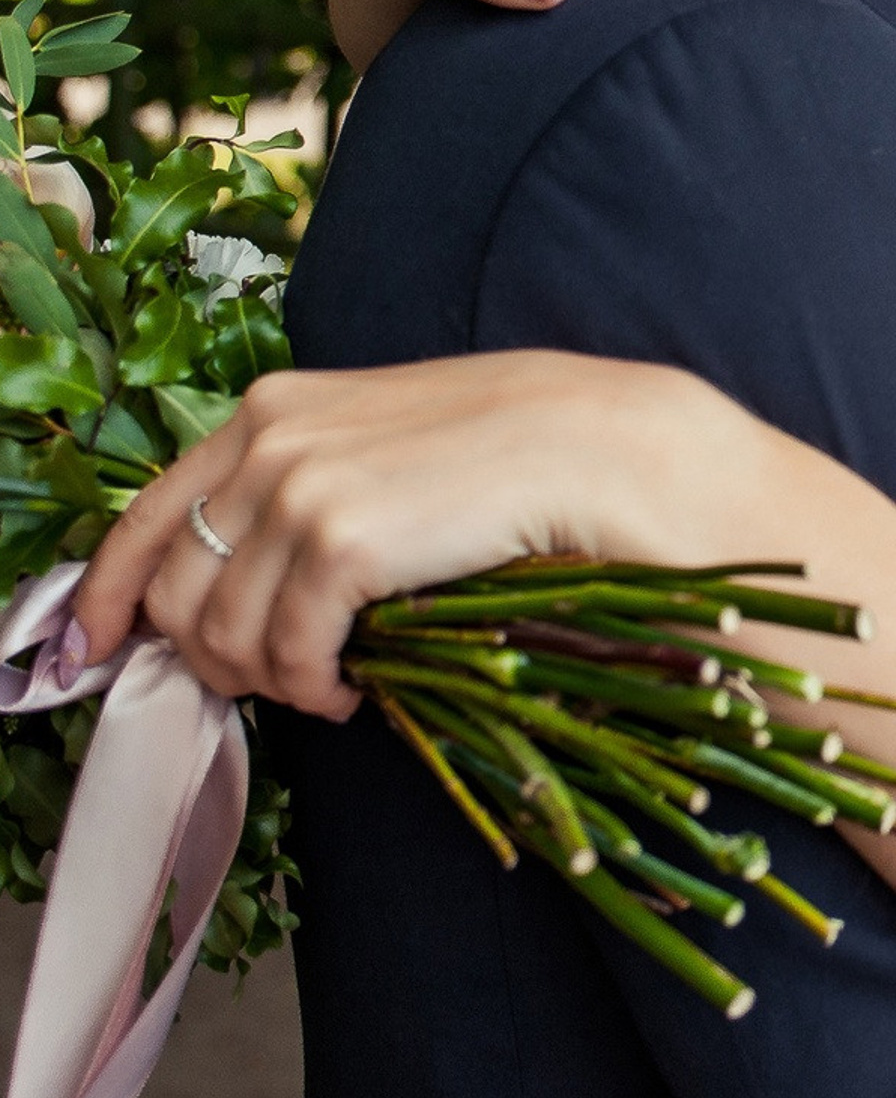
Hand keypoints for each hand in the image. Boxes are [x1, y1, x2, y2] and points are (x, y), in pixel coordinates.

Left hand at [73, 354, 768, 720]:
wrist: (599, 447)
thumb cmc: (509, 451)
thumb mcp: (381, 444)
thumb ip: (300, 484)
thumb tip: (234, 578)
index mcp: (270, 407)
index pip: (144, 514)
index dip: (108, 595)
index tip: (95, 653)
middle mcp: (268, 437)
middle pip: (173, 589)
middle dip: (210, 656)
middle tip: (275, 681)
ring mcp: (299, 485)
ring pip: (222, 632)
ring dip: (270, 679)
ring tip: (330, 683)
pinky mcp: (340, 541)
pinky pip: (288, 653)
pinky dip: (315, 689)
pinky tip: (358, 690)